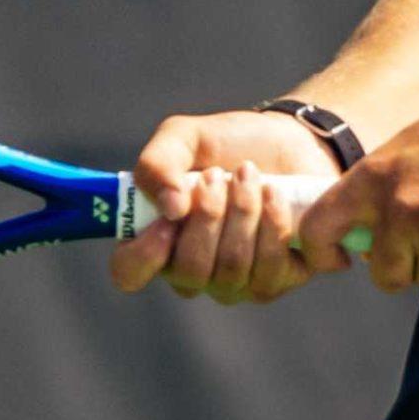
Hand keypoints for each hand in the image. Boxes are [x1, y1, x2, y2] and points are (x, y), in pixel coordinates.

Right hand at [110, 110, 341, 302]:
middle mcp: (194, 271)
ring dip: (244, 212)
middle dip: (209, 216)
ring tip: (252, 175)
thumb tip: (171, 206)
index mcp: (157, 240)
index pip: (130, 273)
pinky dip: (277, 223)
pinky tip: (277, 193)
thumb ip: (158, 163)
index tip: (169, 218)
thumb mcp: (184, 137)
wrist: (289, 140)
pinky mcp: (280, 278)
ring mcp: (236, 282)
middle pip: (190, 271)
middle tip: (220, 174)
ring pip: (233, 270)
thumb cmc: (226, 144)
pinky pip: (276, 268)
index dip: (144, 256)